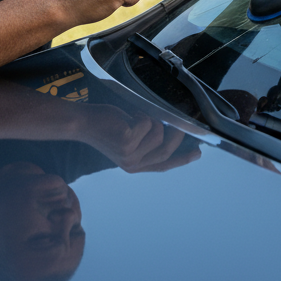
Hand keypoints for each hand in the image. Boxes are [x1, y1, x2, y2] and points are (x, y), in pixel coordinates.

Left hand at [77, 104, 199, 172]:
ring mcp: (130, 154)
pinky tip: (126, 116)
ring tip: (133, 117)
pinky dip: (140, 114)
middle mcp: (133, 164)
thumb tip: (169, 132)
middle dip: (175, 134)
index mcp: (134, 166)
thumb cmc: (104, 126)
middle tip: (176, 121)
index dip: (182, 159)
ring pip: (157, 132)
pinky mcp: (127, 141)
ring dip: (149, 119)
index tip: (197, 152)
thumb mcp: (127, 140)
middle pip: (166, 149)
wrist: (83, 123)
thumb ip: (146, 142)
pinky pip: (147, 123)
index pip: (163, 166)